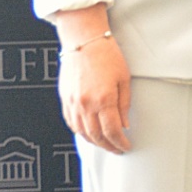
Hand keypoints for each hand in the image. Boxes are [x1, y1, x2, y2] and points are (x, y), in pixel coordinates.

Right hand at [58, 35, 130, 153]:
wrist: (84, 42)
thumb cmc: (107, 56)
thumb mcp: (124, 79)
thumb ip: (124, 104)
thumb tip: (124, 124)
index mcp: (103, 99)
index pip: (112, 131)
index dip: (120, 143)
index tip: (126, 146)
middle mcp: (85, 104)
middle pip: (96, 136)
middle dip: (108, 146)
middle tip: (117, 149)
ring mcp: (73, 103)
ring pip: (82, 132)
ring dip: (94, 142)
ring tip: (105, 144)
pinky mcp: (65, 100)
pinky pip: (71, 123)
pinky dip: (81, 132)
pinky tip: (89, 133)